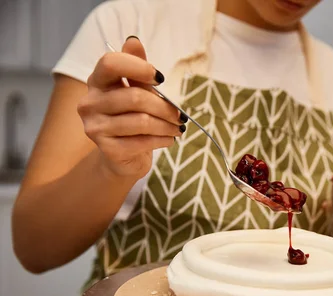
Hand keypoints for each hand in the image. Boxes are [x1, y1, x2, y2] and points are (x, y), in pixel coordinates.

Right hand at [77, 36, 184, 179]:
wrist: (123, 156)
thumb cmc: (133, 118)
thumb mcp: (138, 90)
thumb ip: (137, 70)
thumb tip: (133, 40)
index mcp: (98, 81)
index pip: (111, 63)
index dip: (138, 67)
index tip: (160, 78)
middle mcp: (90, 102)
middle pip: (135, 97)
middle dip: (165, 107)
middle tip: (180, 115)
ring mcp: (95, 127)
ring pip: (142, 121)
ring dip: (167, 125)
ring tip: (177, 128)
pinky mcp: (107, 149)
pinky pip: (142, 141)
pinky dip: (162, 139)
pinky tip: (169, 139)